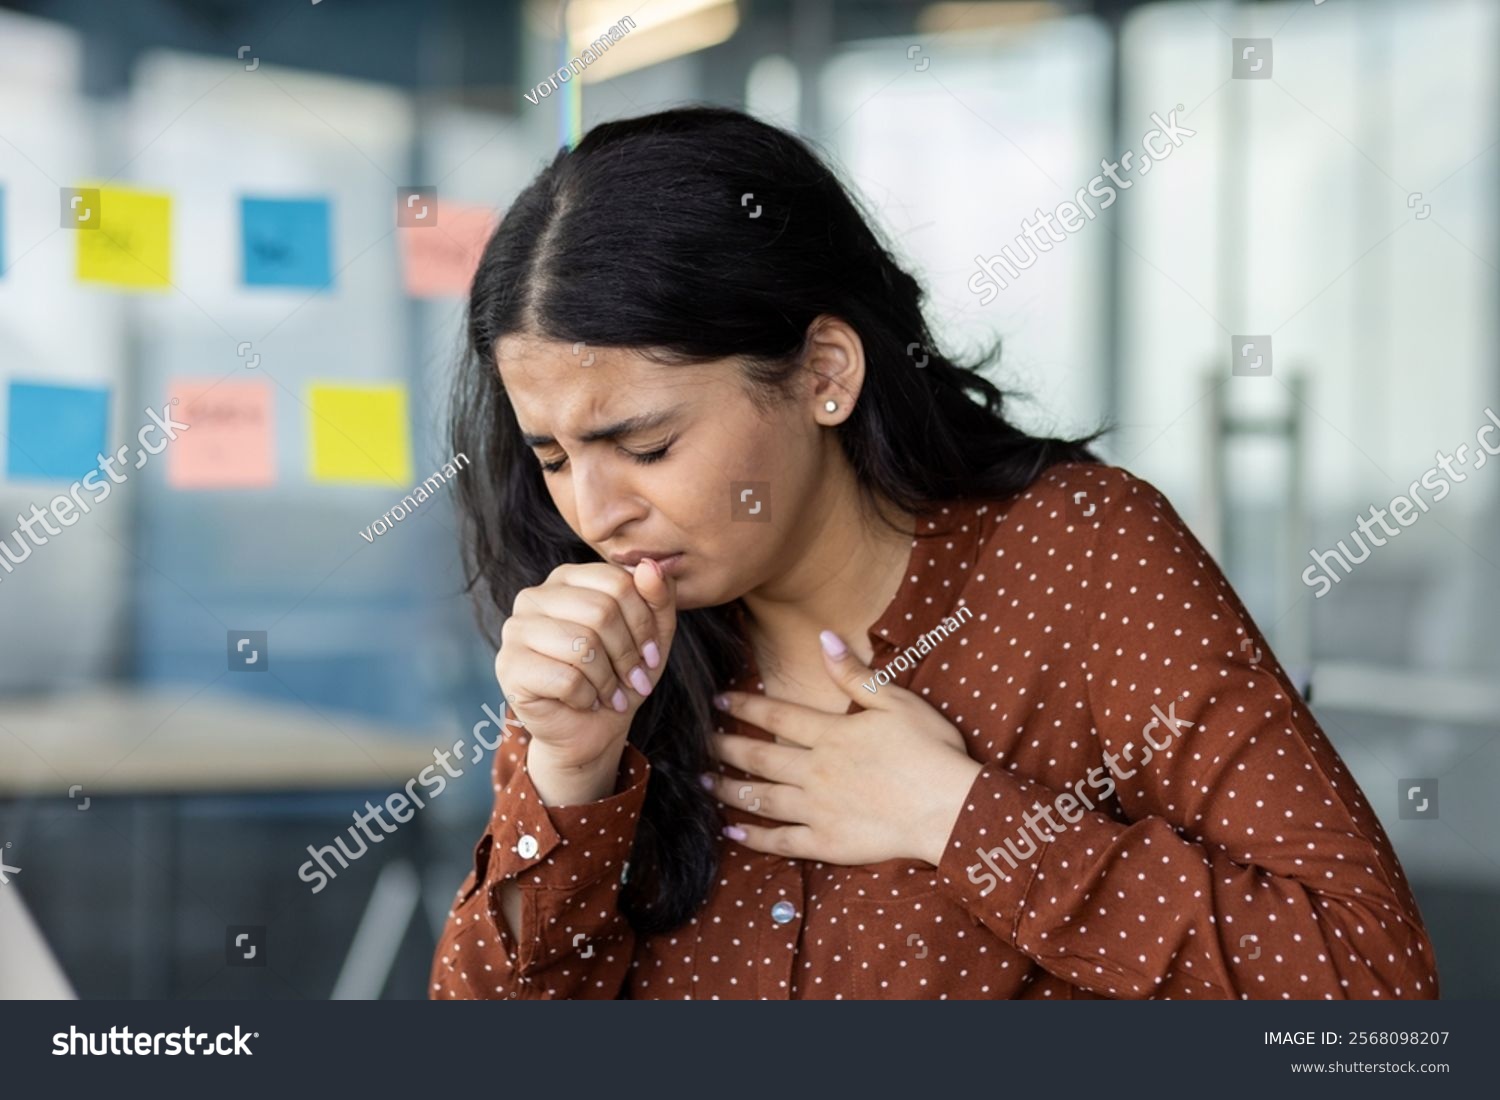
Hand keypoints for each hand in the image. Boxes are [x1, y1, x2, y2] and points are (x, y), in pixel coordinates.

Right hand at [495, 558, 677, 772]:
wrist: (590, 728)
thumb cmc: (618, 674)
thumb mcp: (653, 634)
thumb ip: (658, 596)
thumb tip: (650, 566)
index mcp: (567, 578)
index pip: (617, 582)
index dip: (643, 623)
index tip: (651, 653)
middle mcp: (534, 596)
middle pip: (601, 612)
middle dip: (627, 654)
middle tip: (634, 680)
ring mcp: (515, 630)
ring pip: (582, 645)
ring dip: (608, 679)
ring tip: (612, 694)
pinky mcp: (509, 667)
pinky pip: (565, 678)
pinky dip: (587, 697)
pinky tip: (585, 702)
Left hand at [703, 630, 982, 866]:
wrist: (950, 809)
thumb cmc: (931, 752)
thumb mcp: (898, 702)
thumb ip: (855, 674)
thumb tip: (825, 637)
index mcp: (832, 733)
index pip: (777, 714)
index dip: (744, 705)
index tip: (717, 701)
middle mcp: (816, 770)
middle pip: (759, 756)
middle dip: (725, 747)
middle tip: (701, 742)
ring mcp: (818, 808)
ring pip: (761, 797)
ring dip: (729, 789)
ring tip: (705, 782)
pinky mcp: (826, 842)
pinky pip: (780, 840)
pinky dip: (753, 837)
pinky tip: (732, 831)